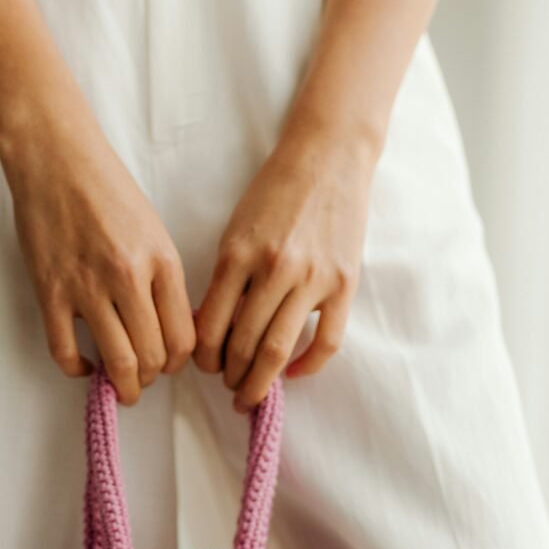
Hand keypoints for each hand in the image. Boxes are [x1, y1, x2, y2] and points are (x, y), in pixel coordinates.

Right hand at [2, 109, 195, 403]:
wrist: (55, 158)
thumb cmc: (107, 189)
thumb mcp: (153, 231)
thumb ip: (163, 279)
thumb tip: (169, 329)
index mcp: (161, 262)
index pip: (182, 337)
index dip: (178, 362)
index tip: (168, 364)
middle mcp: (128, 278)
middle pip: (152, 357)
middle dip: (151, 378)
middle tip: (143, 377)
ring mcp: (87, 287)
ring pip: (117, 362)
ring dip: (123, 385)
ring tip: (121, 386)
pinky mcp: (50, 292)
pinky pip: (65, 352)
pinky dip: (77, 370)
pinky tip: (84, 366)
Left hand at [192, 121, 377, 409]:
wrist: (328, 156)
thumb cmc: (276, 192)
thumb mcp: (236, 229)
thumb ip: (225, 278)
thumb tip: (212, 330)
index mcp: (237, 255)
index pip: (211, 327)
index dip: (204, 359)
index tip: (205, 367)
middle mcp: (273, 269)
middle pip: (243, 347)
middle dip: (230, 377)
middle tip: (228, 388)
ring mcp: (312, 278)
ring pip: (279, 352)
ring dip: (260, 381)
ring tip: (251, 392)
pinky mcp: (344, 284)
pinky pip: (326, 342)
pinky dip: (307, 366)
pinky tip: (293, 374)